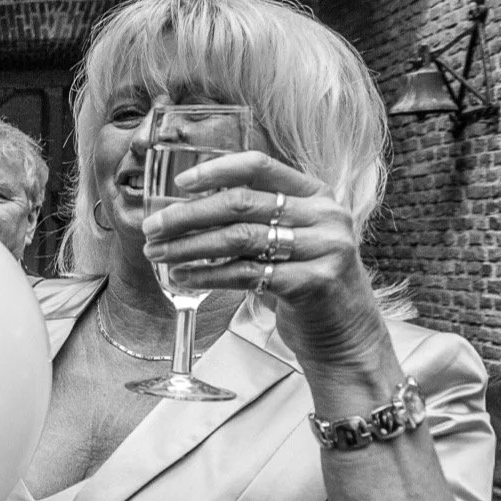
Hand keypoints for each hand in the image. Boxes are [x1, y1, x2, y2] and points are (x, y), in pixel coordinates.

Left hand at [141, 152, 388, 365]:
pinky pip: (247, 274)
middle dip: (188, 215)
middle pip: (241, 203)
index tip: (180, 183)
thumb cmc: (307, 281)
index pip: (260, 166)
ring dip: (190, 246)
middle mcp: (324, 215)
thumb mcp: (291, 239)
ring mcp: (323, 248)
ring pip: (240, 238)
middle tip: (153, 227)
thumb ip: (255, 218)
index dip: (216, 170)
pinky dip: (208, 275)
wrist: (347, 334)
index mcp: (316, 194)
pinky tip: (183, 277)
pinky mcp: (314, 282)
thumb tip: (187, 207)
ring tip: (158, 253)